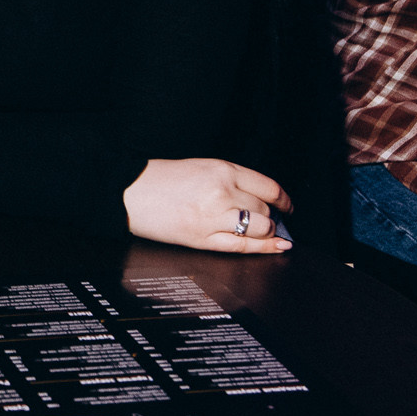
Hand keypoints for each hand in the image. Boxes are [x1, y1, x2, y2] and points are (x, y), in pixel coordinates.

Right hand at [123, 158, 292, 254]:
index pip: (268, 187)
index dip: (284, 200)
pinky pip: (244, 246)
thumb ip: (230, 180)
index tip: (287, 206)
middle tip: (268, 221)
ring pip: (260, 228)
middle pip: (265, 209)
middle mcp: (222, 191)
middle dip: (270, 217)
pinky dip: (265, 248)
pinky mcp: (204, 238)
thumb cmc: (159, 179)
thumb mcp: (200, 167)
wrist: (128, 192)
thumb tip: (259, 200)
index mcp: (222, 169)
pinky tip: (277, 247)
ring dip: (267, 232)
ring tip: (264, 233)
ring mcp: (214, 216)